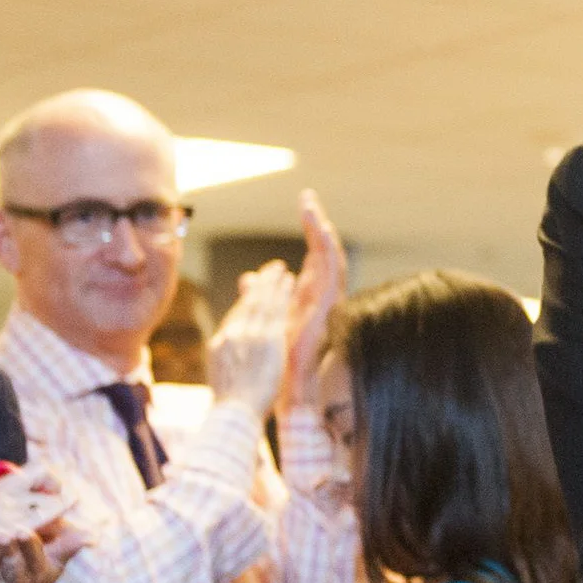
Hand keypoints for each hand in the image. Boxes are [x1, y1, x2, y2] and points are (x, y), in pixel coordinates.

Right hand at [207, 261, 294, 417]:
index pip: (236, 315)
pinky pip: (276, 309)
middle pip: (248, 302)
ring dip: (273, 283)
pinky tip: (290, 281)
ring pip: (263, 301)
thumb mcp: (223, 379)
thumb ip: (229, 362)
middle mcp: (233, 334)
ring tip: (281, 269)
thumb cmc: (232, 406)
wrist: (234, 413)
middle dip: (260, 284)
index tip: (254, 286)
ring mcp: (250, 335)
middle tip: (270, 269)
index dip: (247, 299)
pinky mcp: (267, 339)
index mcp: (221, 344)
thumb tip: (231, 357)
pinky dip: (282, 293)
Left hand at [278, 192, 345, 412]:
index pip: (314, 255)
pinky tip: (322, 231)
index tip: (305, 204)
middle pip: (323, 252)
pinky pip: (333, 273)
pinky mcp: (328, 307)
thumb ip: (259, 295)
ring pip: (331, 257)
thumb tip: (248, 279)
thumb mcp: (262, 318)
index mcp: (307, 296)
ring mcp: (326, 301)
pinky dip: (329, 250)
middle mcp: (320, 296)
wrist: (282, 386)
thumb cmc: (273, 361)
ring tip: (313, 208)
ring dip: (322, 231)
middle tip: (308, 197)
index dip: (310, 231)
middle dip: (317, 223)